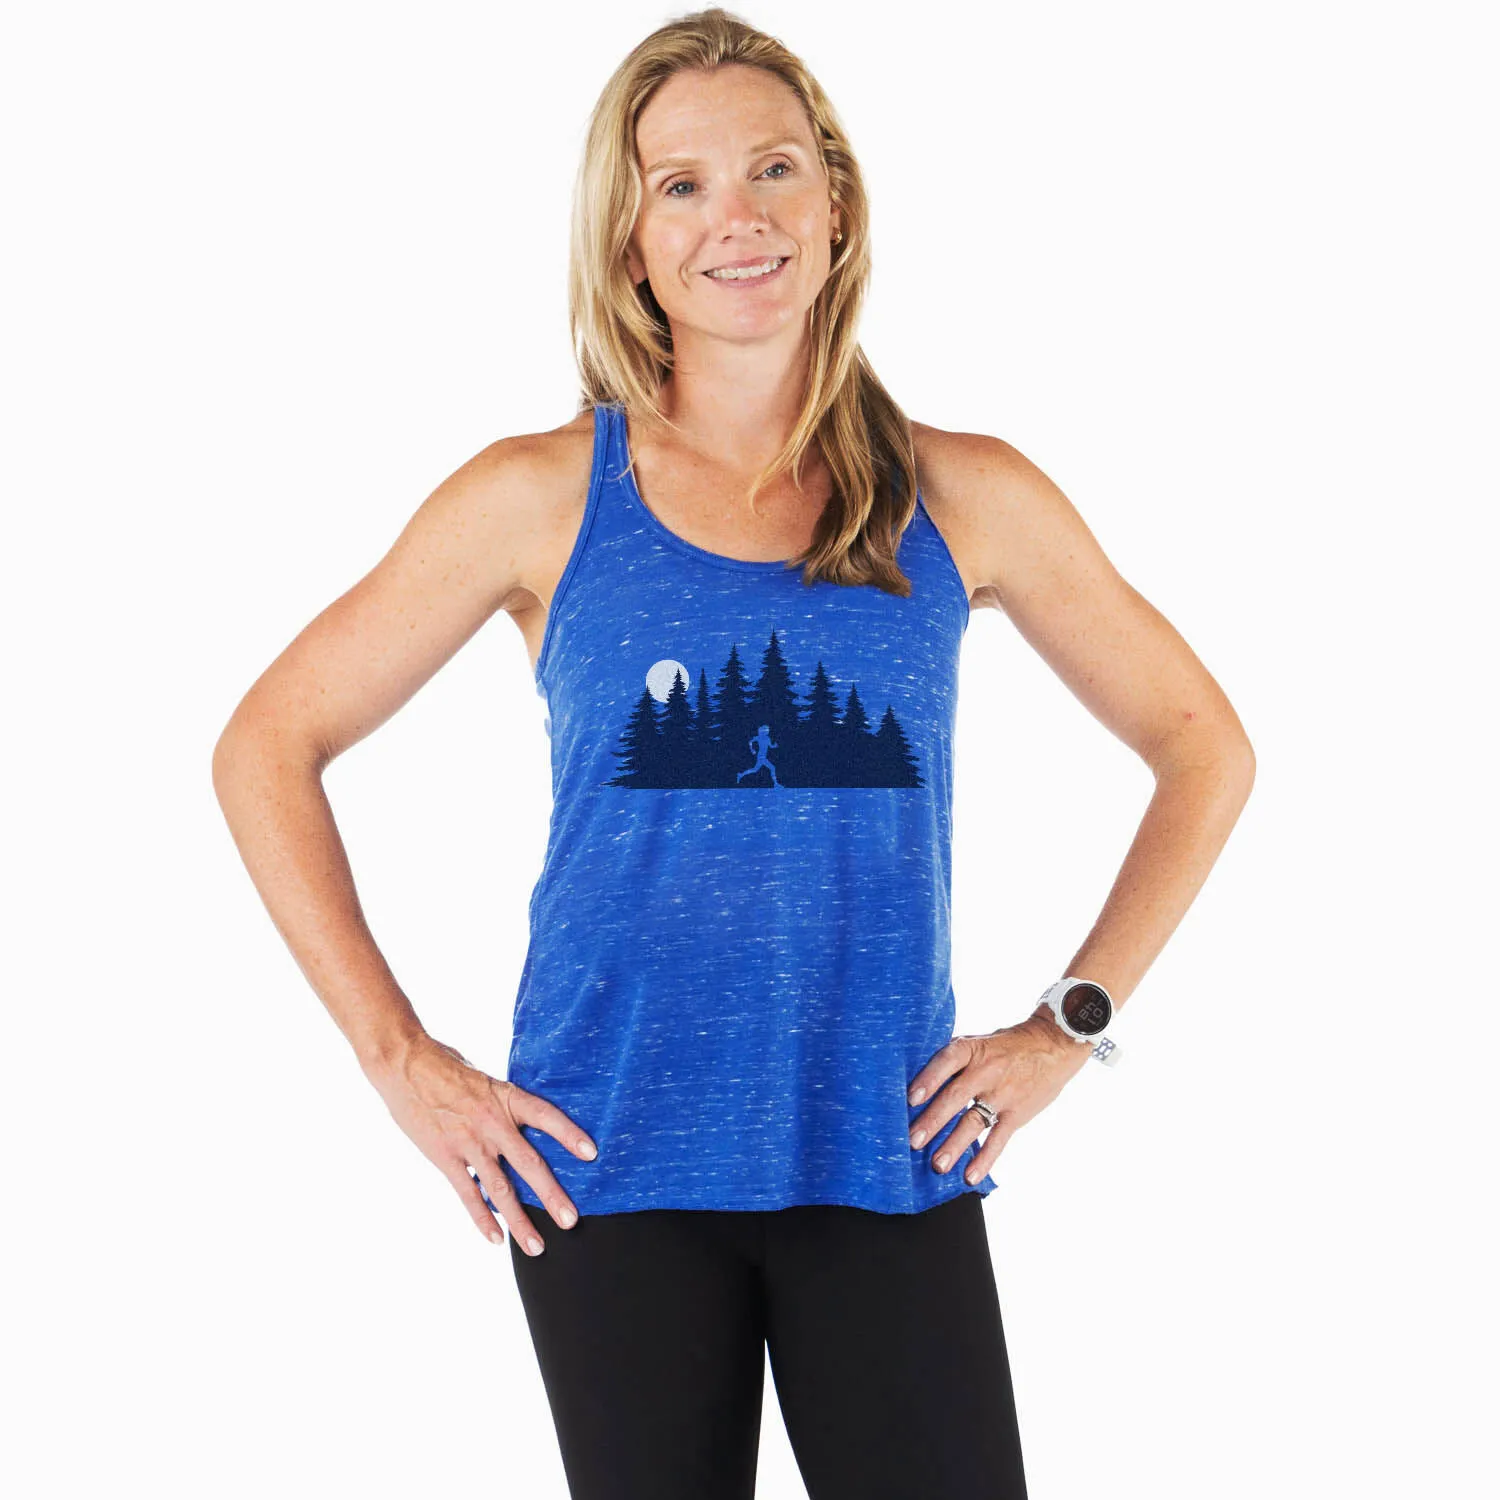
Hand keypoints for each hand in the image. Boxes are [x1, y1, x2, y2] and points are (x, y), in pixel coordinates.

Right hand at [363, 1034, 595, 1253]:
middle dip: (551, 1195)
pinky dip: (482, 1218)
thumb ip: (504, 1104)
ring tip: (537, 1247)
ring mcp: (469, 1143)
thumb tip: (524, 1123)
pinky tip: (496, 1239)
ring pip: (500, 1189)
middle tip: (571, 1221)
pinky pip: (468, 1194)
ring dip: (519, 1221)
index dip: (569, 1134)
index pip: (546, 1116)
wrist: (405, 1064)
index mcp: (506, 1097)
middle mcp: (492, 1122)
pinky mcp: (445, 1157)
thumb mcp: (485, 1079)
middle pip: (529, 1163)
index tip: (591, 1153)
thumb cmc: (447, 1067)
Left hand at [906, 1011, 1090, 1182]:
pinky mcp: (1017, 1113)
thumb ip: (954, 1059)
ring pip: (974, 1122)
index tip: (911, 1099)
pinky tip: (970, 1176)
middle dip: (933, 1121)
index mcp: (972, 1049)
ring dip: (954, 1145)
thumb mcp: (979, 1042)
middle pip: (955, 1097)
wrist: (1053, 1045)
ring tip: (937, 1165)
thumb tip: (917, 1078)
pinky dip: (985, 1159)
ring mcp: (1003, 1094)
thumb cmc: (1007, 1045)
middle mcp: (986, 1071)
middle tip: (913, 1141)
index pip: (947, 1062)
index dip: (928, 1079)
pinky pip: (999, 1139)